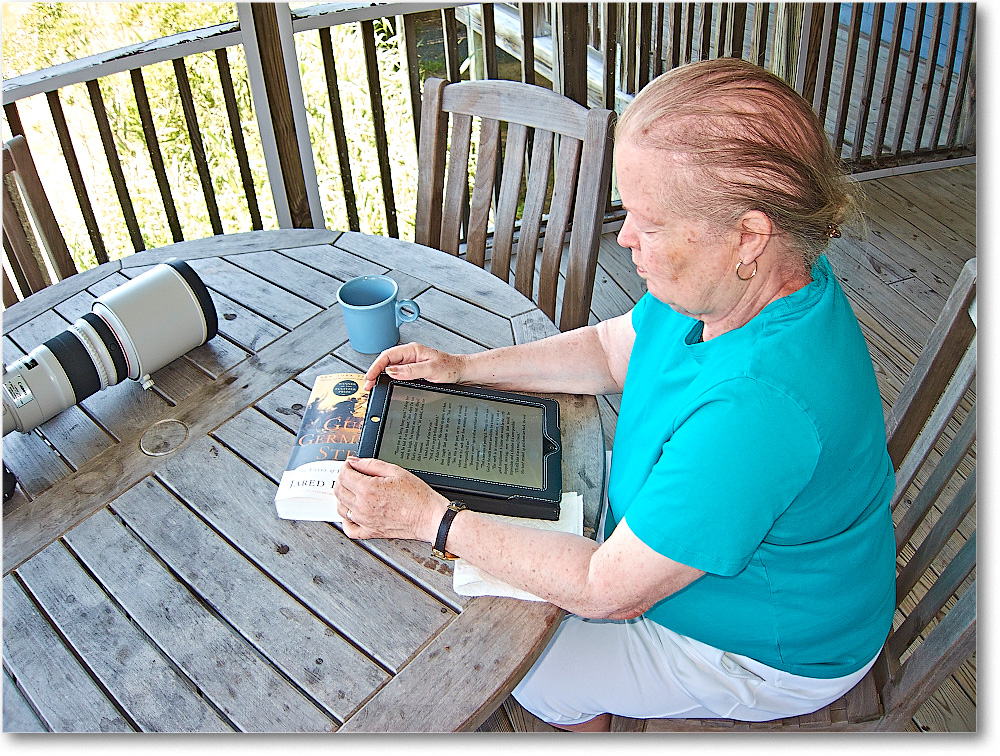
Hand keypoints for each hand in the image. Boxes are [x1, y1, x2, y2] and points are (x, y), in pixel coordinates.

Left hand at [334, 456, 448, 542]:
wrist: (429, 517)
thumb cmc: (418, 496)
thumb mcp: (396, 471)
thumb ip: (372, 464)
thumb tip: (355, 461)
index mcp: (368, 489)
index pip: (344, 475)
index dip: (346, 466)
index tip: (351, 465)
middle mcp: (362, 507)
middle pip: (339, 490)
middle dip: (342, 479)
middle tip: (351, 475)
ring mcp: (365, 521)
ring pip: (340, 508)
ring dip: (342, 497)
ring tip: (352, 491)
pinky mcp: (370, 532)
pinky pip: (349, 529)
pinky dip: (346, 521)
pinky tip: (352, 513)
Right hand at [363, 343, 466, 390]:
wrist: (462, 372)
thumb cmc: (450, 368)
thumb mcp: (430, 370)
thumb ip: (410, 370)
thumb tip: (392, 371)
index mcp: (412, 350)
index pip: (387, 356)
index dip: (376, 367)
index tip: (369, 377)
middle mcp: (410, 355)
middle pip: (386, 362)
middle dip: (374, 372)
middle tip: (368, 385)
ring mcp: (411, 363)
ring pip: (390, 368)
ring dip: (381, 376)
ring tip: (373, 385)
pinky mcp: (414, 371)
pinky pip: (398, 373)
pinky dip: (389, 379)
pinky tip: (386, 384)